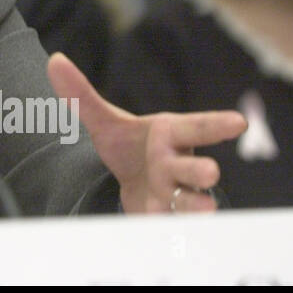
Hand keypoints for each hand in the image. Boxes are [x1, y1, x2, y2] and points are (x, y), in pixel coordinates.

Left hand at [47, 53, 246, 213]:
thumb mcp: (104, 121)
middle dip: (201, 170)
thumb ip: (81, 95)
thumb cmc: (129, 145)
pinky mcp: (165, 218)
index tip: (238, 122)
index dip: (216, 124)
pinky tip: (168, 231)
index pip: (195, 126)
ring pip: (190, 200)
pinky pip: (172, 225)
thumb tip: (54, 61)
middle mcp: (178, 164)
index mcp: (169, 135)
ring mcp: (175, 193)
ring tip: (206, 210)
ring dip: (195, 205)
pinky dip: (171, 228)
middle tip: (210, 171)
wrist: (129, 181)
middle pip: (194, 167)